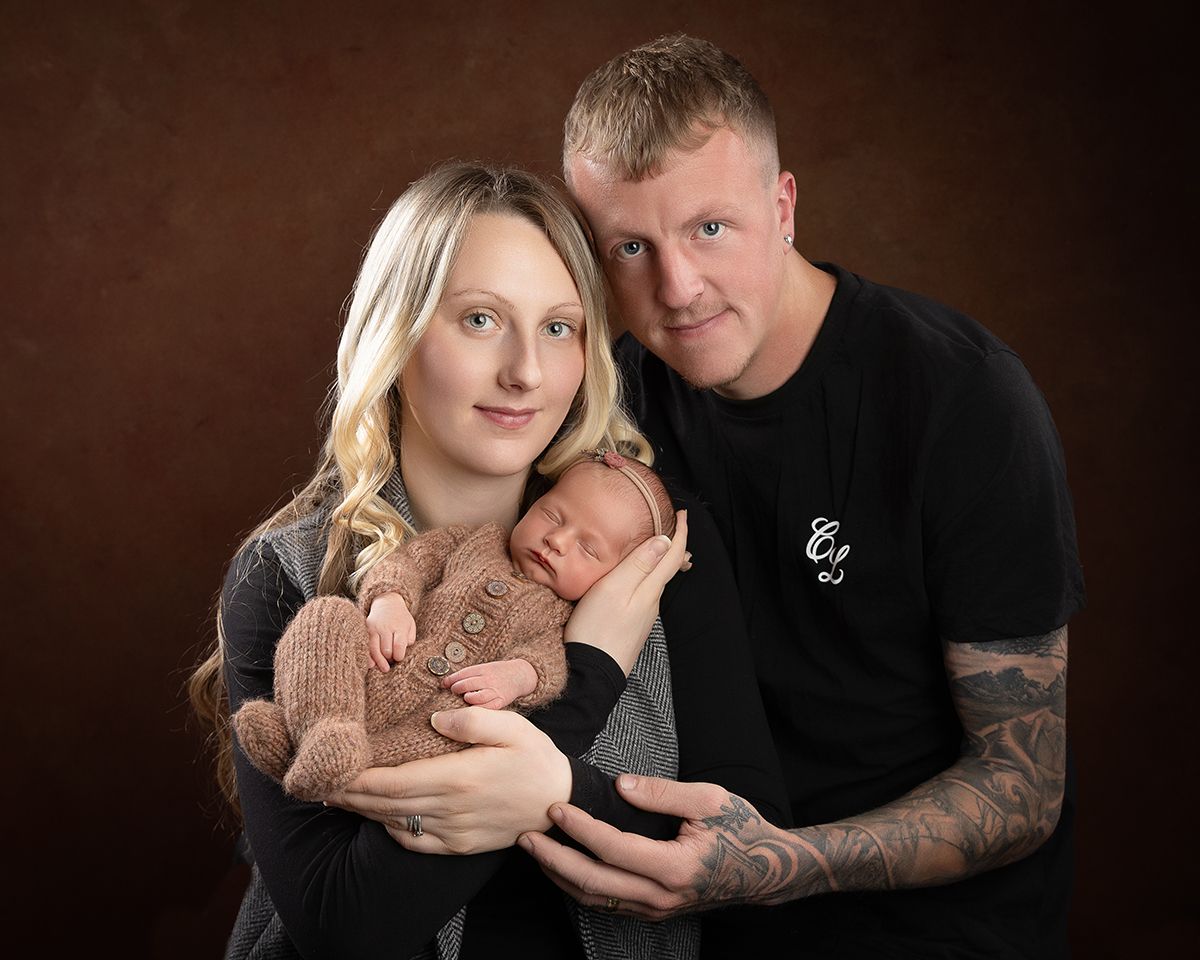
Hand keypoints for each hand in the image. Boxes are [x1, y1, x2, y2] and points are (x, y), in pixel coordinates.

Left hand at [326, 707, 571, 854]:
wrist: (558, 802)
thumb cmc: (535, 758)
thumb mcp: (512, 726)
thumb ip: (471, 720)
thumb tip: (433, 719)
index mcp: (460, 778)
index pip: (393, 782)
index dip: (357, 779)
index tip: (332, 769)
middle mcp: (451, 810)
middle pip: (385, 805)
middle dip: (349, 794)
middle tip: (318, 782)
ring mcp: (453, 832)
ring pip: (395, 823)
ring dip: (363, 811)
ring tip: (337, 796)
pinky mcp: (458, 846)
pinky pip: (413, 842)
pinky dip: (388, 829)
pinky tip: (377, 815)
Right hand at [366, 592, 415, 671]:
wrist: (386, 602)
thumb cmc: (401, 618)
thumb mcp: (410, 625)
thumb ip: (409, 639)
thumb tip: (402, 652)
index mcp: (399, 626)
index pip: (398, 646)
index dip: (399, 656)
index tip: (399, 658)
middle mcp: (386, 627)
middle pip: (386, 650)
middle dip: (389, 659)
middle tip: (392, 660)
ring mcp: (374, 628)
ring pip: (374, 650)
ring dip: (379, 661)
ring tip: (384, 668)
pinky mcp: (366, 630)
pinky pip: (366, 646)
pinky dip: (368, 657)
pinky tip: (371, 665)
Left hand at [443, 658, 536, 708]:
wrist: (519, 675)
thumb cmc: (497, 673)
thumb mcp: (483, 668)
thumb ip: (466, 675)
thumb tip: (444, 683)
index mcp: (483, 669)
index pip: (462, 674)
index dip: (451, 680)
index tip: (444, 684)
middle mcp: (488, 680)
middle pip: (466, 685)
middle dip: (457, 689)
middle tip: (454, 692)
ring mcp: (494, 691)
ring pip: (475, 698)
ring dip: (466, 699)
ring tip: (465, 698)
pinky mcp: (500, 702)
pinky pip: (485, 709)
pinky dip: (477, 709)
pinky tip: (474, 708)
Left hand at [517, 775, 790, 918]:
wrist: (766, 871)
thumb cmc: (741, 830)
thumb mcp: (709, 800)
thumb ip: (662, 792)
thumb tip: (619, 784)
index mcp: (674, 867)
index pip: (612, 849)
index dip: (579, 828)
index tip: (554, 808)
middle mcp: (660, 896)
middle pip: (592, 882)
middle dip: (553, 858)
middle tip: (525, 836)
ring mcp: (656, 909)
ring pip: (594, 899)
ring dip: (560, 875)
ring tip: (535, 850)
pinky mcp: (654, 911)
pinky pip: (607, 903)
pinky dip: (579, 886)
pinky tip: (563, 867)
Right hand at [565, 510, 689, 674]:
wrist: (590, 674)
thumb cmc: (597, 629)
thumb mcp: (614, 588)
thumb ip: (638, 564)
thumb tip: (664, 540)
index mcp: (650, 589)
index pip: (672, 554)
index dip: (680, 532)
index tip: (681, 513)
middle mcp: (651, 602)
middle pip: (668, 567)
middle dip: (672, 543)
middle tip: (673, 523)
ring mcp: (641, 616)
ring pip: (656, 581)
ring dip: (660, 560)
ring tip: (657, 544)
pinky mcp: (629, 625)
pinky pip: (643, 593)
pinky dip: (646, 576)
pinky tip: (637, 577)